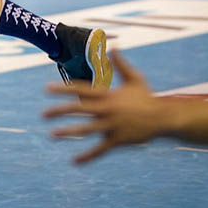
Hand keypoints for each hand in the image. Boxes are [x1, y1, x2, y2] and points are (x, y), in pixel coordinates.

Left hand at [43, 51, 165, 163]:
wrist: (164, 118)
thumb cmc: (147, 97)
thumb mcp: (135, 78)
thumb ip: (121, 64)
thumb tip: (113, 46)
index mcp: (108, 95)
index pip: (81, 89)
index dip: (63, 88)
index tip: (47, 88)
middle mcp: (108, 109)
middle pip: (79, 109)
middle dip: (60, 111)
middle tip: (43, 114)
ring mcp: (112, 126)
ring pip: (87, 129)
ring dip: (69, 132)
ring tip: (52, 135)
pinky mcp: (118, 140)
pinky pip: (100, 149)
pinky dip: (88, 156)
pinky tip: (74, 161)